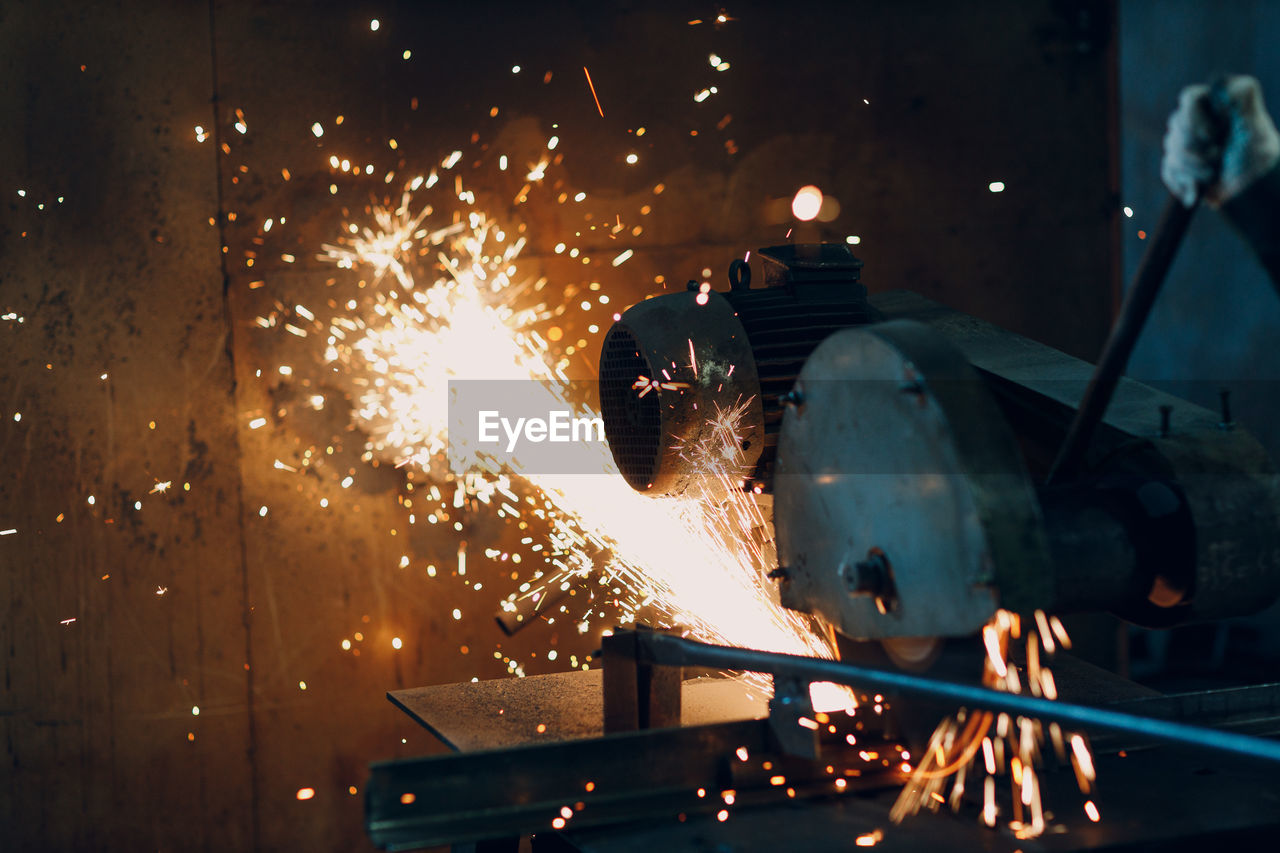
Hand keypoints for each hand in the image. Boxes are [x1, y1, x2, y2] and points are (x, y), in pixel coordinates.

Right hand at [1161, 75, 1279, 206]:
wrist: (1252, 190)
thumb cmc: (1258, 155)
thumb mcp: (1256, 122)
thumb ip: (1244, 95)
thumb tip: (1221, 87)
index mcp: (1215, 106)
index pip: (1189, 98)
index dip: (1194, 117)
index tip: (1212, 135)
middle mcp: (1198, 121)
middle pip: (1176, 126)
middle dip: (1196, 147)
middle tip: (1218, 157)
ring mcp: (1186, 144)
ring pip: (1171, 151)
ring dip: (1193, 168)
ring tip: (1213, 174)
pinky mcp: (1179, 166)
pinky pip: (1168, 171)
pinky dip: (1183, 182)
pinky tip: (1198, 188)